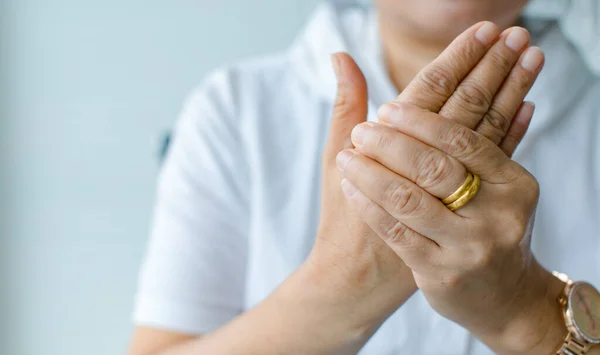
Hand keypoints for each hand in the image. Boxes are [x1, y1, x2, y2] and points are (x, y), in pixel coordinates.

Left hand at [336, 57, 566, 354]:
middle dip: (390, 143)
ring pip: (408, 199)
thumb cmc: (490, 229)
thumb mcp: (499, 187)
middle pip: (434, 167)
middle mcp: (497, 215)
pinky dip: (368, 204)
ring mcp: (469, 247)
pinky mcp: (441, 273)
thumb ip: (474, 143)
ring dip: (370, 172)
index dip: (421, 121)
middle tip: (361, 131)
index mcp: (513, 183)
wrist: (504, 298)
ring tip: (347, 156)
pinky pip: (395, 231)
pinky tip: (350, 187)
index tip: (386, 108)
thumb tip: (456, 73)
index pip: (462, 140)